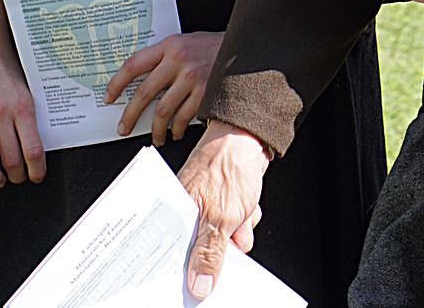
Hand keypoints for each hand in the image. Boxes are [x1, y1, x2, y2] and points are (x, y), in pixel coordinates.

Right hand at [0, 18, 45, 186]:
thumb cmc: (8, 62)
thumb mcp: (27, 86)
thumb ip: (29, 113)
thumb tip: (39, 142)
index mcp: (23, 105)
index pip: (33, 150)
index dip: (36, 170)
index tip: (37, 176)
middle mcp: (1, 112)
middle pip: (11, 159)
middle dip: (17, 176)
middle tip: (19, 179)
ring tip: (0, 180)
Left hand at [103, 31, 222, 145]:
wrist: (244, 47)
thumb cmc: (212, 46)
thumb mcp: (185, 42)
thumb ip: (165, 57)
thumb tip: (141, 80)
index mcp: (170, 45)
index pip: (134, 64)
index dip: (117, 82)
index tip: (109, 96)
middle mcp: (179, 60)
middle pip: (144, 92)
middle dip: (130, 114)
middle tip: (123, 127)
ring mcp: (192, 77)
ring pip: (163, 110)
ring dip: (155, 129)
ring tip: (155, 136)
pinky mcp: (205, 93)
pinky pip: (183, 117)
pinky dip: (177, 129)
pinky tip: (176, 132)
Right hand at [178, 121, 269, 298]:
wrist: (250, 138)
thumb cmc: (229, 165)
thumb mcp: (219, 217)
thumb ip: (208, 253)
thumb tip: (198, 284)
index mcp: (177, 214)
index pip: (173, 254)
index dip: (184, 271)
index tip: (193, 285)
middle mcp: (188, 212)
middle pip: (199, 251)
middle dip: (219, 249)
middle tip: (227, 238)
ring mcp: (207, 208)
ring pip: (222, 241)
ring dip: (236, 232)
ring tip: (240, 214)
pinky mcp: (223, 204)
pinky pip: (233, 228)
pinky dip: (244, 221)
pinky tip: (247, 208)